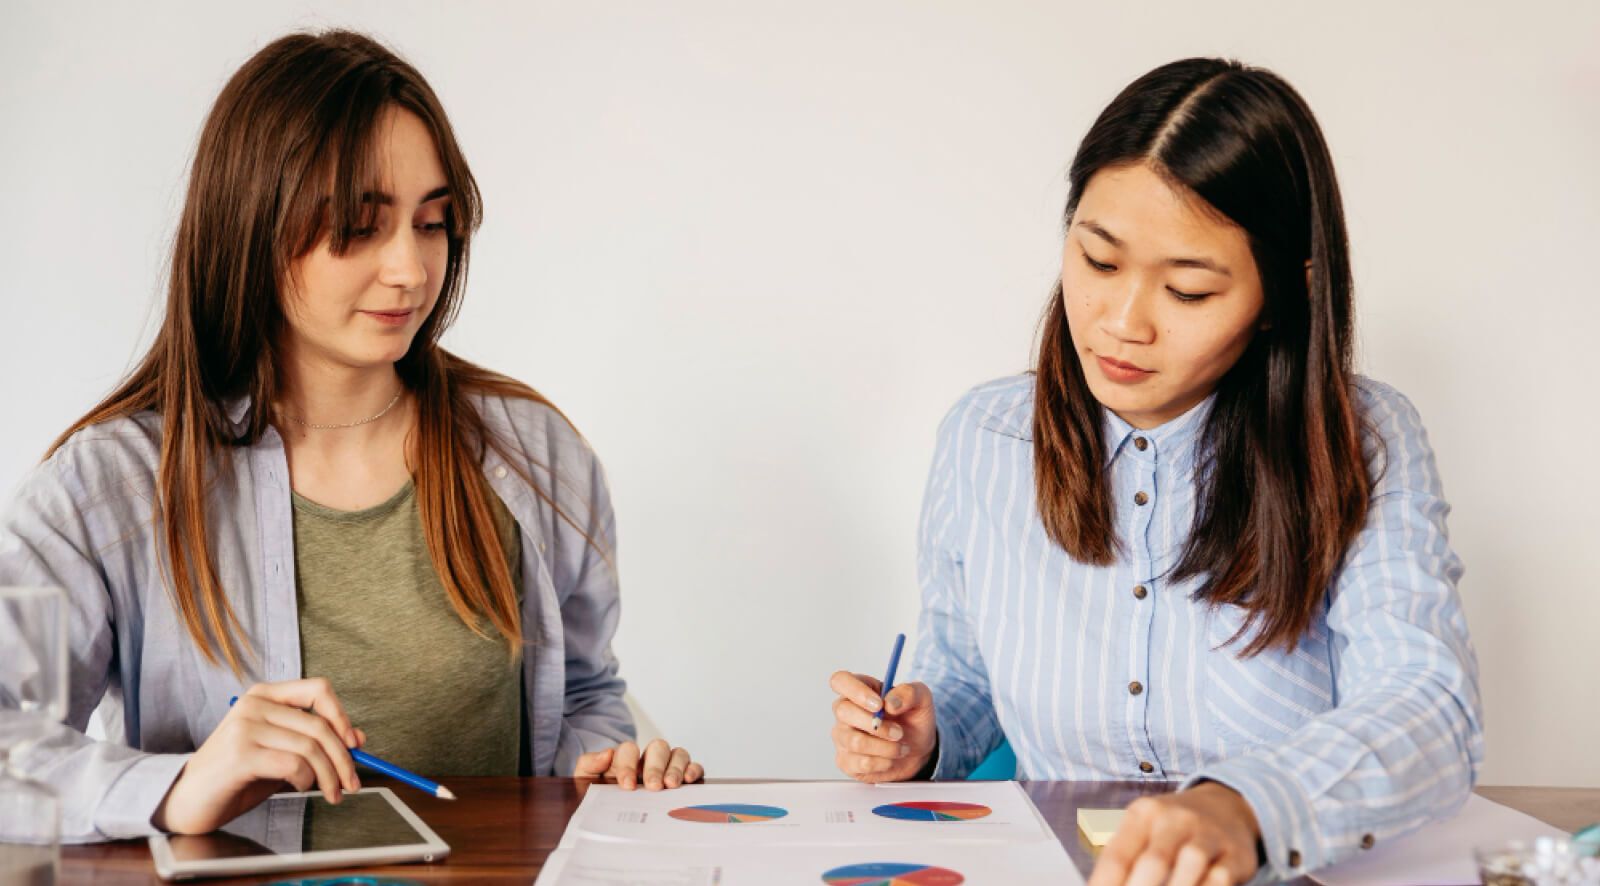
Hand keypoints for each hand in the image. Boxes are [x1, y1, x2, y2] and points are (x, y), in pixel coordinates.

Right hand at [153, 678, 366, 834]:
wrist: (187, 799)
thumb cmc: (235, 776)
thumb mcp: (281, 752)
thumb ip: (313, 742)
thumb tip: (358, 739)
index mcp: (265, 695)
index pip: (318, 689)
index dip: (342, 716)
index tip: (354, 744)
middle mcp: (254, 705)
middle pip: (319, 725)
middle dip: (343, 758)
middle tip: (352, 782)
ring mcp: (245, 727)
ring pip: (310, 747)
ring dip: (328, 776)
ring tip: (331, 793)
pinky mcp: (241, 754)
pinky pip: (292, 765)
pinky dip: (305, 780)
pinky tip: (299, 788)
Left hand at [573, 739, 703, 789]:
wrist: (608, 811)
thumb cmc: (601, 792)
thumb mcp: (586, 779)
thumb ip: (589, 764)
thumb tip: (606, 754)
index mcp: (625, 758)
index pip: (629, 750)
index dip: (629, 765)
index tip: (627, 785)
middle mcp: (648, 759)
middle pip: (658, 747)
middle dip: (656, 766)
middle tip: (653, 786)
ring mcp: (667, 766)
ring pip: (677, 754)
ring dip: (675, 768)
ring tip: (672, 785)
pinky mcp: (683, 776)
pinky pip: (693, 766)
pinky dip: (693, 769)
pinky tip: (689, 780)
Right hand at [829, 671, 937, 781]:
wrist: (918, 751)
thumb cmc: (913, 720)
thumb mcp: (921, 700)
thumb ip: (909, 693)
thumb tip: (890, 702)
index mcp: (860, 689)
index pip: (840, 681)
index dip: (856, 691)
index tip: (879, 705)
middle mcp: (845, 712)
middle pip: (843, 712)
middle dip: (877, 726)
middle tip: (899, 732)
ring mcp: (843, 737)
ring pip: (854, 741)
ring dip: (886, 747)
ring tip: (902, 747)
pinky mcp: (846, 761)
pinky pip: (860, 763)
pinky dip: (883, 763)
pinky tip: (891, 759)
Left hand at [1087, 783, 1261, 885]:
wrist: (1226, 805)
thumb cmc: (1172, 828)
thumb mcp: (1144, 829)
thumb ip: (1124, 859)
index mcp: (1143, 814)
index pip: (1117, 856)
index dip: (1105, 884)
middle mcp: (1175, 819)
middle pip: (1154, 862)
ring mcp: (1208, 835)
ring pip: (1190, 868)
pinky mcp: (1236, 854)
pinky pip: (1219, 879)